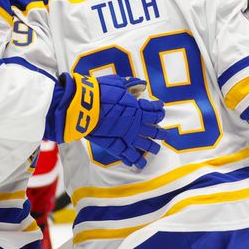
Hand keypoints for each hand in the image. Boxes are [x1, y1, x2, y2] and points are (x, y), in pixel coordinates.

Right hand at [45, 73, 166, 168]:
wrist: (85, 108)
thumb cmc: (100, 93)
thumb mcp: (117, 83)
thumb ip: (130, 84)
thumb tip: (141, 84)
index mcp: (138, 108)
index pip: (155, 111)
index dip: (159, 111)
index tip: (160, 111)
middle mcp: (137, 124)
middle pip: (155, 131)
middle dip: (161, 133)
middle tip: (163, 135)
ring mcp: (129, 137)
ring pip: (147, 146)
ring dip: (153, 148)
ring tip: (155, 150)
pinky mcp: (118, 147)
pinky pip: (131, 157)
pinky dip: (136, 161)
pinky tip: (138, 164)